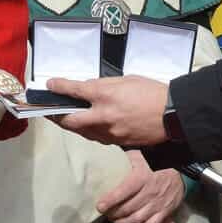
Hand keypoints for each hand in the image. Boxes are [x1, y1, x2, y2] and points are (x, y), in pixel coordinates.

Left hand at [47, 76, 168, 146]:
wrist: (173, 114)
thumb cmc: (152, 92)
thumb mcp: (127, 80)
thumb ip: (105, 85)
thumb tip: (89, 89)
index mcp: (105, 95)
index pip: (74, 90)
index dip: (59, 87)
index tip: (50, 85)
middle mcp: (103, 115)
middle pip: (69, 119)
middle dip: (56, 115)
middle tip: (49, 110)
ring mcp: (109, 132)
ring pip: (81, 131)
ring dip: (70, 125)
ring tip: (64, 119)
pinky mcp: (117, 143)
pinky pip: (96, 137)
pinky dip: (88, 131)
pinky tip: (86, 127)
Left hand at [98, 150, 184, 222]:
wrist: (179, 176)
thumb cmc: (155, 166)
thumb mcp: (140, 157)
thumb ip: (125, 159)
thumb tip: (107, 159)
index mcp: (143, 177)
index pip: (125, 190)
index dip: (111, 199)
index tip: (100, 206)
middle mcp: (150, 192)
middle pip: (128, 208)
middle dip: (114, 214)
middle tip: (106, 214)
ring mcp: (158, 204)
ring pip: (136, 219)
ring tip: (115, 220)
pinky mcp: (164, 213)